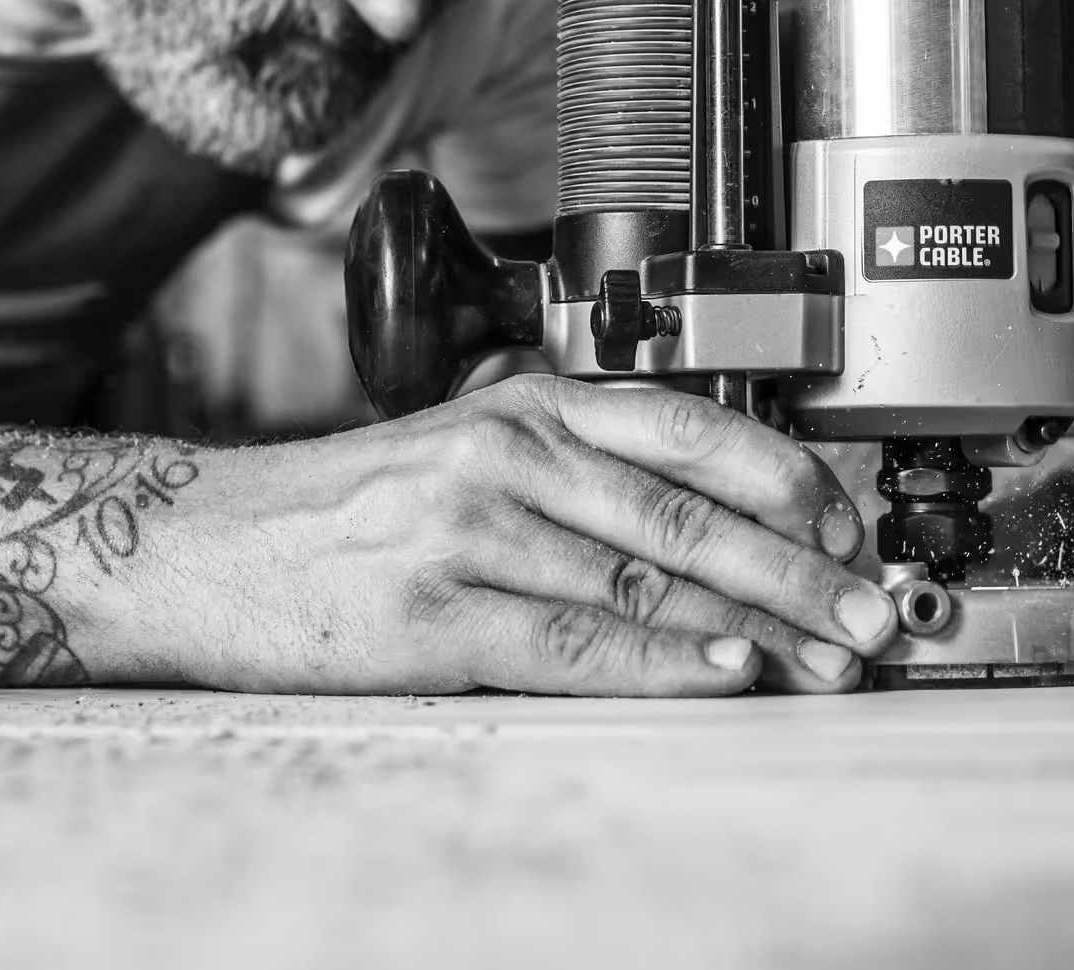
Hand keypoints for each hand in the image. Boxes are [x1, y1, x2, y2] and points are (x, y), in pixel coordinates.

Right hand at [132, 375, 896, 696]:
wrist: (203, 543)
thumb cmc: (345, 508)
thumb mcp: (465, 451)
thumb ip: (574, 472)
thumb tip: (707, 529)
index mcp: (527, 404)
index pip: (691, 429)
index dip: (788, 480)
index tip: (852, 530)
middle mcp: (509, 452)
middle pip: (688, 511)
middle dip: (798, 568)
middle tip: (870, 610)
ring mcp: (470, 529)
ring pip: (646, 575)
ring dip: (754, 624)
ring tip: (827, 657)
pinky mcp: (434, 611)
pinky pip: (574, 637)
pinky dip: (659, 656)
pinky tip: (720, 669)